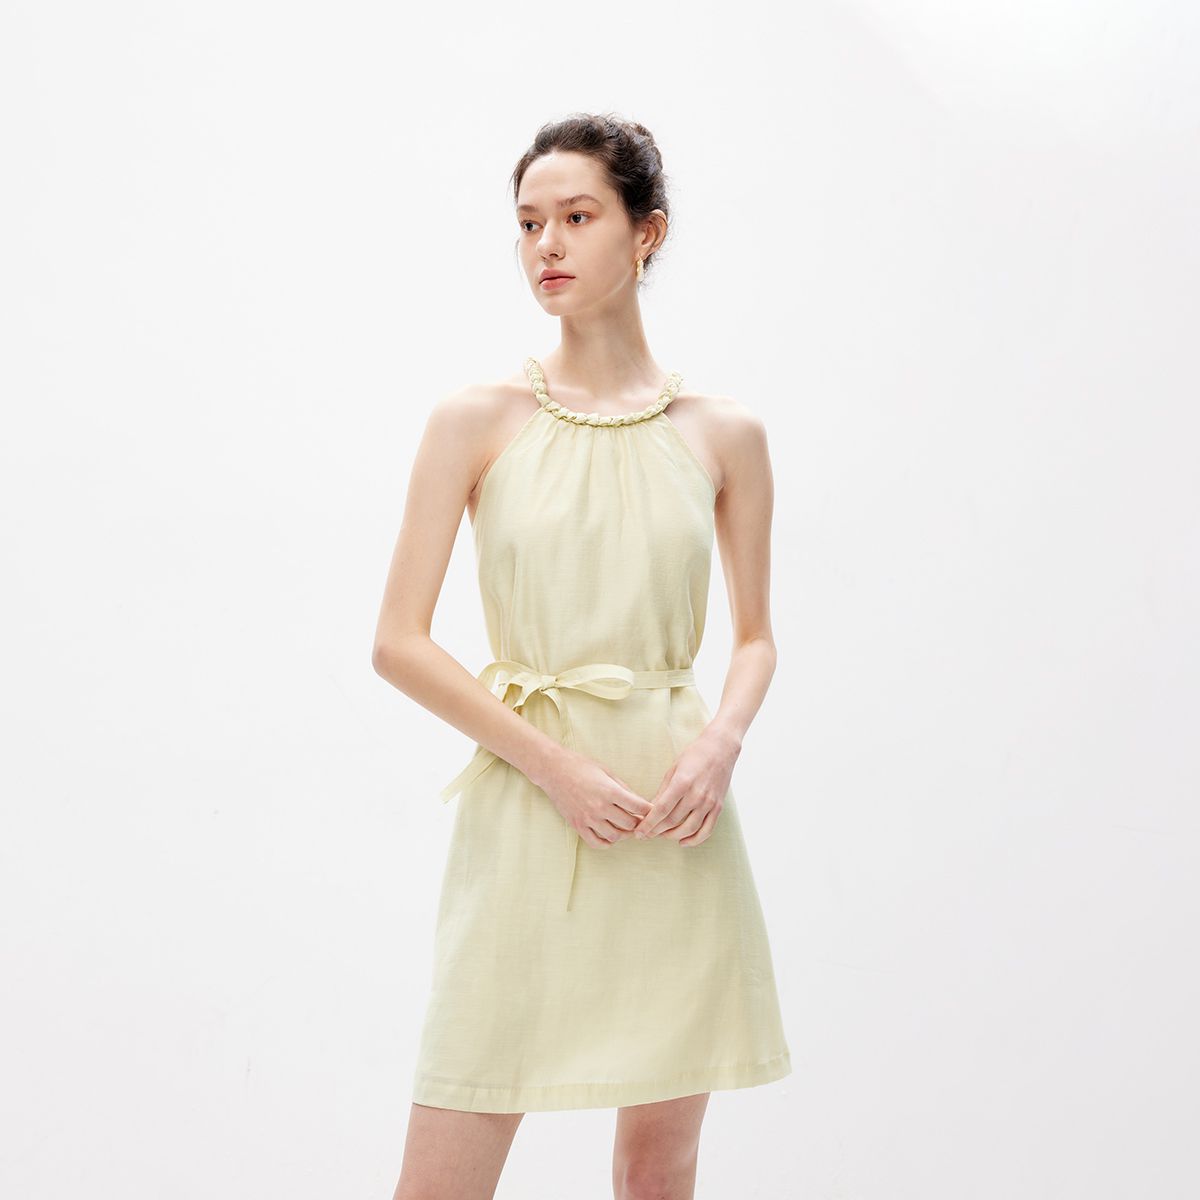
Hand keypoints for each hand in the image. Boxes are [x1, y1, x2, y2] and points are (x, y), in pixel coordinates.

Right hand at [540, 750, 652, 849]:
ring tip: (625, 827)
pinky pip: (596, 842)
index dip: (649, 809)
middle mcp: (600, 807)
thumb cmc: (582, 766)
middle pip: (629, 824)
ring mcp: (588, 818)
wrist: (554, 770)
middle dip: (638, 822)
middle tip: (640, 819)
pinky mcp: (578, 825)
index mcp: (610, 791)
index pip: (638, 806)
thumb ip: (624, 788)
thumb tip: (640, 802)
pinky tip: (610, 835)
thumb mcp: (607, 772)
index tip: (652, 810)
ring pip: (615, 836)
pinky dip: (607, 842)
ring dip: (624, 834)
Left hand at [632, 730, 737, 846]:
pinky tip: (682, 842)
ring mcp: (709, 803)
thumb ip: (663, 791)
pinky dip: (694, 840)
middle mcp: (696, 795)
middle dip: (656, 831)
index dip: (648, 824)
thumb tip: (649, 811)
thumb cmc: (694, 755)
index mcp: (682, 783)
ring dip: (672, 836)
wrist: (721, 748)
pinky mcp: (718, 807)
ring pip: (688, 829)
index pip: (661, 810)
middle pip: (672, 821)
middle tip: (646, 835)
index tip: (639, 833)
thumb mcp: (673, 769)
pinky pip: (707, 830)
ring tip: (661, 836)